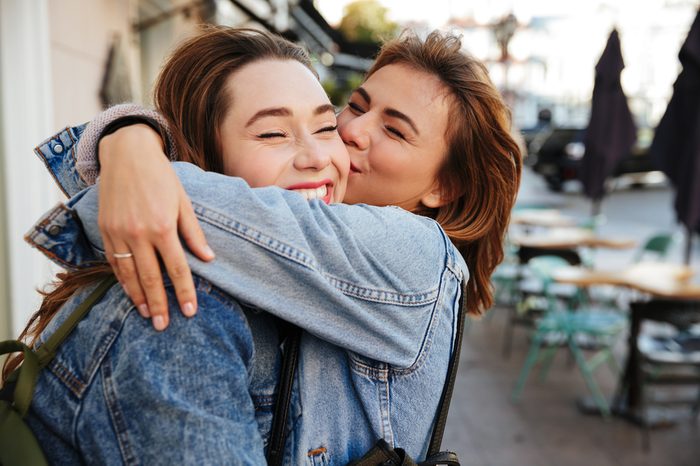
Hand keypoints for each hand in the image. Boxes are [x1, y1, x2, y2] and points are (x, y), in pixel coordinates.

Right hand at [97, 124, 214, 329]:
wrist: (127, 154)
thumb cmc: (161, 177)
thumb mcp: (183, 201)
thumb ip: (194, 233)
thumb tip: (208, 259)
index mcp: (163, 227)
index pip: (177, 268)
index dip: (184, 291)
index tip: (190, 311)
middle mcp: (139, 233)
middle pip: (151, 278)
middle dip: (159, 304)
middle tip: (165, 326)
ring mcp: (118, 233)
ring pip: (129, 274)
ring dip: (138, 298)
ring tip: (148, 316)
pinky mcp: (105, 229)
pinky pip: (113, 261)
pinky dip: (122, 280)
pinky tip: (130, 292)